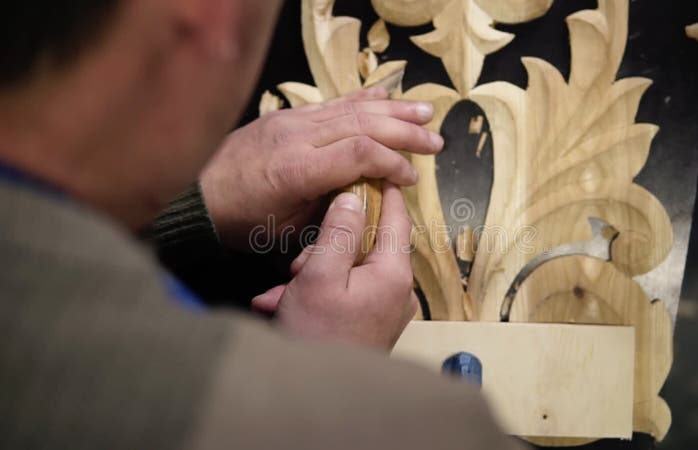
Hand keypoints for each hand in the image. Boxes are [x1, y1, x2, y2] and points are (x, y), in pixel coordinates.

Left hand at [200, 88, 441, 250]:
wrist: (194, 195)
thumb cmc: (240, 222)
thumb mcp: (287, 229)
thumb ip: (330, 207)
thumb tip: (365, 191)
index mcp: (297, 170)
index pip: (360, 152)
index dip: (393, 162)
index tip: (411, 178)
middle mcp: (296, 136)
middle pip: (362, 123)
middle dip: (404, 131)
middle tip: (435, 141)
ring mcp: (290, 120)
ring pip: (350, 107)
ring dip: (391, 109)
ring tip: (424, 111)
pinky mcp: (285, 115)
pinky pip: (329, 102)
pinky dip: (361, 99)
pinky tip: (385, 96)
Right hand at [252, 183, 417, 349]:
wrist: (316, 396)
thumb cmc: (317, 337)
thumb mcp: (320, 275)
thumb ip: (337, 232)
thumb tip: (353, 197)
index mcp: (393, 274)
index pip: (397, 219)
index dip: (386, 191)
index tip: (378, 169)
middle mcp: (397, 291)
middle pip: (365, 245)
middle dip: (326, 248)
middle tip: (298, 266)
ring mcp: (384, 310)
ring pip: (349, 270)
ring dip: (314, 274)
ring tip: (285, 292)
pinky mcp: (370, 324)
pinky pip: (344, 294)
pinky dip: (317, 294)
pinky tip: (286, 304)